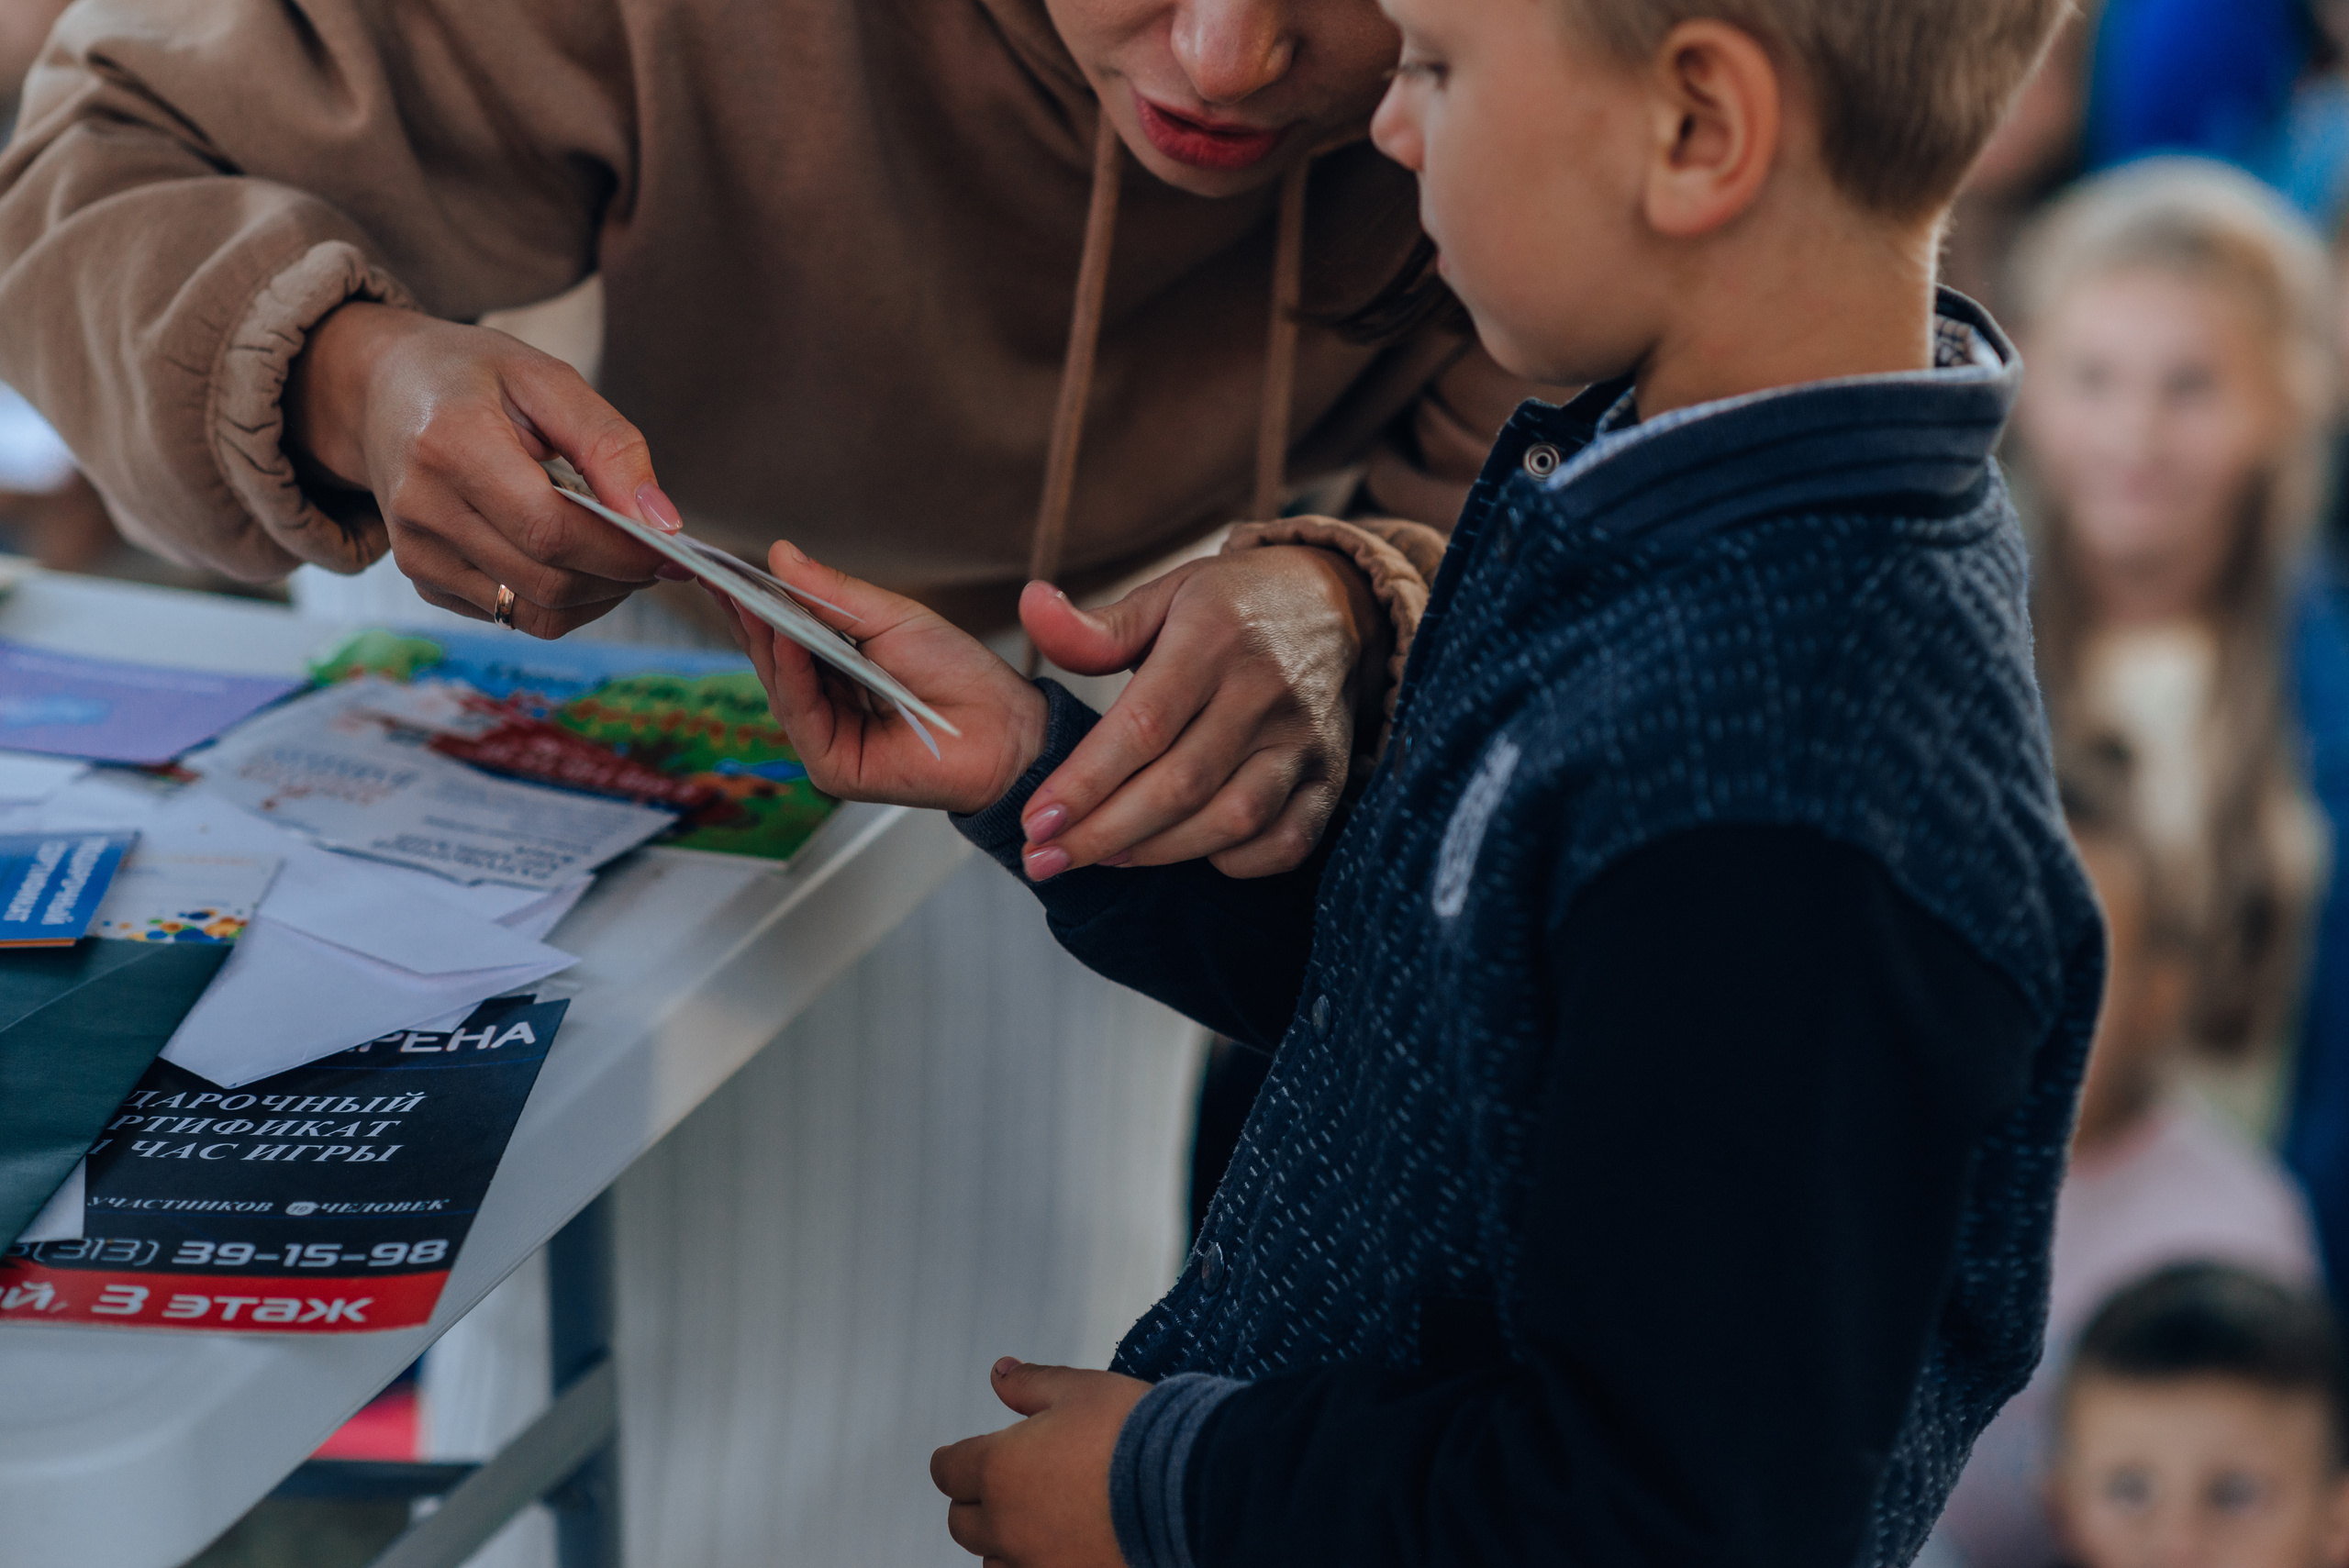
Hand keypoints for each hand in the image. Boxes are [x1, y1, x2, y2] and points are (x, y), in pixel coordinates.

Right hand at [285, 301, 683, 636]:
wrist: (379, 393)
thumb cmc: (471, 378)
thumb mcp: (546, 379)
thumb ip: (610, 446)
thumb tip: (662, 523)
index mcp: (450, 444)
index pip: (551, 531)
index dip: (621, 551)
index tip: (669, 546)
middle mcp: (422, 509)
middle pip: (548, 581)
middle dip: (619, 577)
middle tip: (654, 552)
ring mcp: (417, 553)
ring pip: (535, 613)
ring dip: (597, 596)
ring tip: (617, 553)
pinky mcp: (424, 581)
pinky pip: (514, 615)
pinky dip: (561, 599)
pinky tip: (570, 557)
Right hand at [720, 542, 1049, 813]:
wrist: (1005, 729)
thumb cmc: (960, 675)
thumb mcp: (892, 617)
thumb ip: (833, 593)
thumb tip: (779, 556)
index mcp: (834, 670)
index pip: (780, 634)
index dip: (750, 602)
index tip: (719, 567)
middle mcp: (823, 707)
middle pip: (772, 661)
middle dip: (747, 617)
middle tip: (722, 576)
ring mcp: (825, 739)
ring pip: (780, 686)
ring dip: (766, 640)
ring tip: (753, 599)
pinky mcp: (834, 767)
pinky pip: (802, 715)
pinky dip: (793, 675)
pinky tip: (788, 638)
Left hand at [930, 1359, 1148, 1567]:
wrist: (1191, 1487)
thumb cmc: (1134, 1433)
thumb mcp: (1080, 1389)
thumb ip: (1030, 1384)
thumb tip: (999, 1373)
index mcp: (999, 1469)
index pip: (947, 1471)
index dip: (954, 1459)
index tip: (960, 1455)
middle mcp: (1007, 1525)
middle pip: (962, 1524)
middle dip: (974, 1501)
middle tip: (1002, 1484)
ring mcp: (1037, 1565)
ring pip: (994, 1562)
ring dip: (1004, 1542)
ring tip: (1036, 1520)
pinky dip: (1035, 1565)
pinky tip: (1060, 1546)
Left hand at [1017, 544, 1389, 880]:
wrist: (1333, 606)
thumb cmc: (1227, 608)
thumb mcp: (1163, 597)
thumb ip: (1095, 626)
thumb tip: (1028, 608)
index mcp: (1214, 639)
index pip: (1143, 726)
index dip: (1085, 782)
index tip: (1036, 821)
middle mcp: (1265, 692)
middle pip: (1180, 785)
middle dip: (1104, 832)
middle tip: (1045, 859)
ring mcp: (1304, 739)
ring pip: (1233, 819)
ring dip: (1160, 851)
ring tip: (1103, 856)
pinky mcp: (1330, 775)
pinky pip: (1288, 841)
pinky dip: (1238, 862)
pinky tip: (1188, 853)